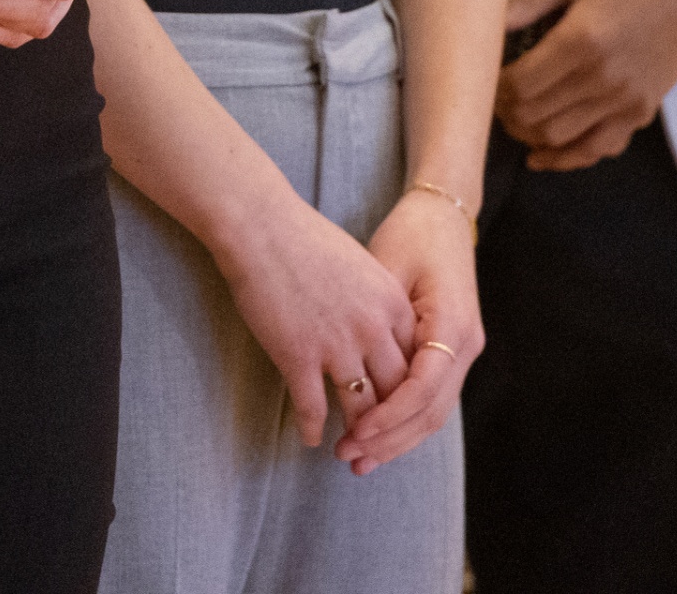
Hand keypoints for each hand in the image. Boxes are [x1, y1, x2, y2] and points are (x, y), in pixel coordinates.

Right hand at [204, 189, 413, 450]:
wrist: (259, 225)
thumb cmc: (304, 239)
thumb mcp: (359, 265)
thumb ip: (377, 301)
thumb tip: (380, 329)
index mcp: (392, 304)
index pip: (416, 363)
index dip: (409, 392)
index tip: (401, 409)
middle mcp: (373, 329)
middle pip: (395, 392)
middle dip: (390, 424)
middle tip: (381, 443)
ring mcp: (337, 345)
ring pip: (361, 408)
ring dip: (356, 435)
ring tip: (349, 451)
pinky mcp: (299, 355)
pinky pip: (313, 407)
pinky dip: (312, 428)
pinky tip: (309, 437)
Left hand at [338, 186, 480, 472]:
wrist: (443, 216)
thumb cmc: (411, 234)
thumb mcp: (386, 266)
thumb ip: (376, 317)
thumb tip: (346, 364)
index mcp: (452, 323)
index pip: (423, 388)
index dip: (390, 417)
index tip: (355, 434)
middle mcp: (465, 344)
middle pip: (431, 411)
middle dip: (390, 440)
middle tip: (349, 458)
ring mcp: (464, 350)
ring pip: (434, 412)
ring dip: (397, 439)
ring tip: (357, 457)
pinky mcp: (452, 352)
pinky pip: (431, 397)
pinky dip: (404, 419)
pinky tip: (376, 435)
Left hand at [496, 0, 676, 169]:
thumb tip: (480, 22)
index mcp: (583, 39)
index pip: (520, 85)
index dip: (491, 87)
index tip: (481, 75)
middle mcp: (606, 77)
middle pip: (535, 116)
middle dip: (503, 111)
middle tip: (491, 96)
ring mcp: (627, 101)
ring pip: (561, 139)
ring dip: (527, 134)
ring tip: (512, 115)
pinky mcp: (641, 113)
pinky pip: (598, 150)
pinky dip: (566, 158)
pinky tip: (541, 155)